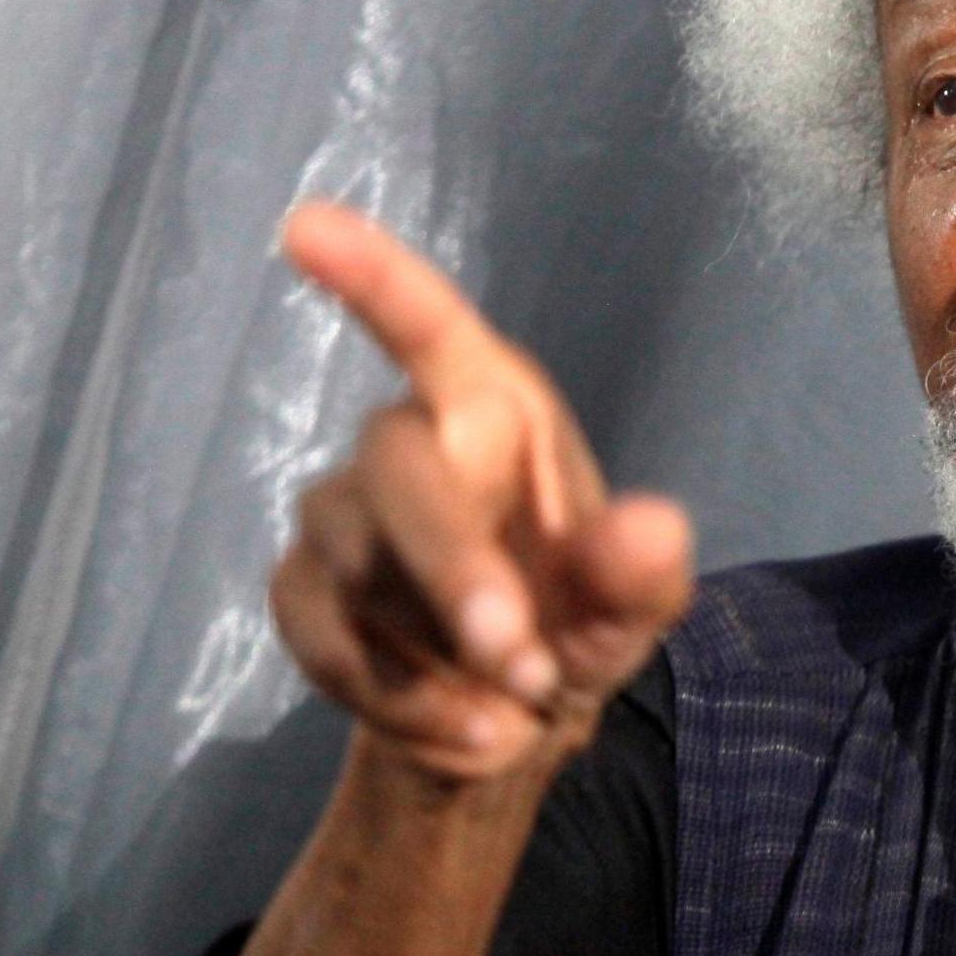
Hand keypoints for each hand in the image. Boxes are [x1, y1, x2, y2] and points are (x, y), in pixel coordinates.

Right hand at [269, 199, 692, 781]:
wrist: (507, 720)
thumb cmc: (579, 620)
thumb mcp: (635, 609)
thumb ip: (645, 571)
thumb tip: (653, 526)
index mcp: (495, 410)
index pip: (430, 326)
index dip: (371, 275)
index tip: (303, 224)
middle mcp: (410, 442)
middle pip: (394, 467)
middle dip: (452, 569)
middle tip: (523, 664)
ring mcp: (342, 513)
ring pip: (352, 562)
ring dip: (432, 657)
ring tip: (512, 716)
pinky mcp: (302, 587)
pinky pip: (317, 633)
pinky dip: (389, 696)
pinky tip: (458, 730)